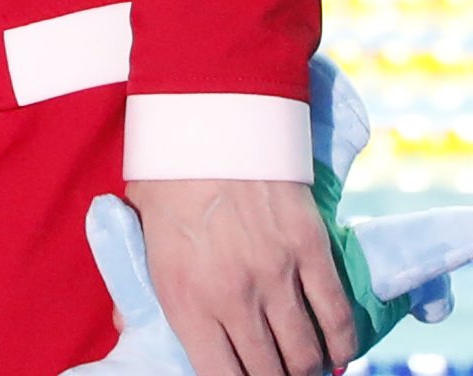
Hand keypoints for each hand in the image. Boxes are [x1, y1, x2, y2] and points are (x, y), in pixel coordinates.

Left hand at [126, 178, 358, 375]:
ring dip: (309, 369)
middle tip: (275, 374)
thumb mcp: (138, 233)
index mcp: (183, 297)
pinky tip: (338, 354)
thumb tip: (129, 327)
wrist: (208, 121)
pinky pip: (338, 316)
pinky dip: (343, 344)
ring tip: (305, 369)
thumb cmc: (166, 177)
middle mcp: (233, 295)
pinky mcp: (311, 251)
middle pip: (270, 372)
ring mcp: (276, 275)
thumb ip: (139, 287)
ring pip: (307, 353)